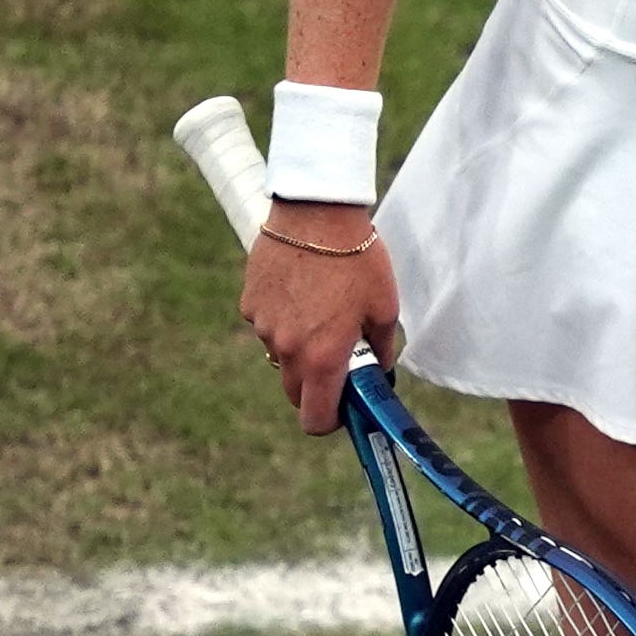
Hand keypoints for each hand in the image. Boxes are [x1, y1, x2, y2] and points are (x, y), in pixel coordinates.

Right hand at [240, 208, 401, 433]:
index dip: (330, 422)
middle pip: (294, 392)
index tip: (343, 411)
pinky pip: (266, 325)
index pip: (315, 417)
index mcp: (323, 357)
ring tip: (322, 313)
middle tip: (338, 360)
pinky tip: (301, 291)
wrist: (316, 213)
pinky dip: (282, 319)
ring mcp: (263, 326)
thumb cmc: (358, 259)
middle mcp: (287, 349)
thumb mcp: (385, 307)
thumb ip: (382, 348)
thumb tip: (380, 368)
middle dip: (315, 387)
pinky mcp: (249, 303)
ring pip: (280, 355)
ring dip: (298, 349)